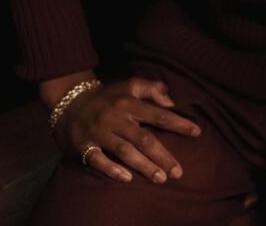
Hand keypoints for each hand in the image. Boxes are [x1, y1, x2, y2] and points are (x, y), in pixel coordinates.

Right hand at [53, 77, 202, 183]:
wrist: (69, 104)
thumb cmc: (107, 98)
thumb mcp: (129, 86)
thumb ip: (151, 89)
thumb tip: (171, 102)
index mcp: (128, 103)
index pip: (158, 114)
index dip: (178, 123)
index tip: (196, 133)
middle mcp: (115, 117)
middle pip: (144, 138)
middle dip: (163, 155)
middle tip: (178, 171)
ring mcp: (99, 132)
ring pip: (125, 150)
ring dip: (144, 166)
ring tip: (161, 178)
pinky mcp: (83, 145)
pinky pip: (97, 159)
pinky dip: (112, 169)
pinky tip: (127, 179)